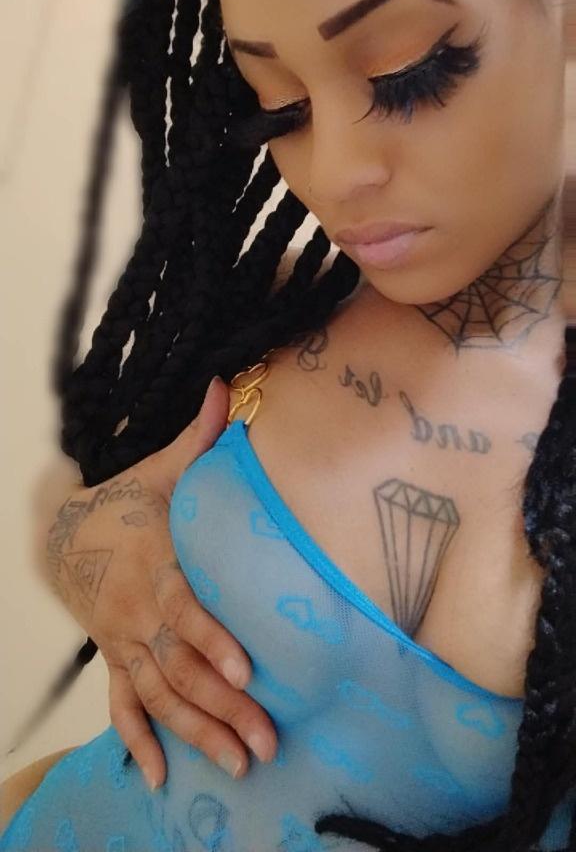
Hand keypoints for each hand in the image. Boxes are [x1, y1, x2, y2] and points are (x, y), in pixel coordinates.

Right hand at [35, 377, 277, 789]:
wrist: (62, 536)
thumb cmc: (124, 504)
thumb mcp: (158, 471)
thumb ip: (199, 440)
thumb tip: (230, 386)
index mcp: (151, 566)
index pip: (184, 608)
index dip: (211, 639)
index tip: (245, 670)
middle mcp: (135, 612)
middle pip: (178, 666)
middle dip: (221, 706)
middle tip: (265, 741)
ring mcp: (122, 642)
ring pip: (159, 695)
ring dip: (196, 733)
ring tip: (238, 765)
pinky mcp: (115, 659)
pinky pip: (122, 706)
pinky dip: (137, 741)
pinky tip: (157, 777)